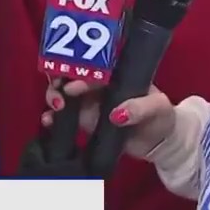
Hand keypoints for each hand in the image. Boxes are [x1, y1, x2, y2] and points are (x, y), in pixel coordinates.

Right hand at [42, 79, 176, 158]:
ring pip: (63, 93)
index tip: (73, 87)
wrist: (159, 141)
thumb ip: (140, 108)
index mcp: (116, 74)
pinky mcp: (84, 120)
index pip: (94, 68)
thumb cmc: (162, 117)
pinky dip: (52, 117)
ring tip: (56, 109)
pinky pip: (64, 116)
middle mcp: (99, 84)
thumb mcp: (159, 108)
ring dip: (54, 97)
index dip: (80, 74)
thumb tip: (116, 115)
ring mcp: (90, 102)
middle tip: (59, 98)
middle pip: (71, 74)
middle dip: (59, 82)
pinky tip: (48, 122)